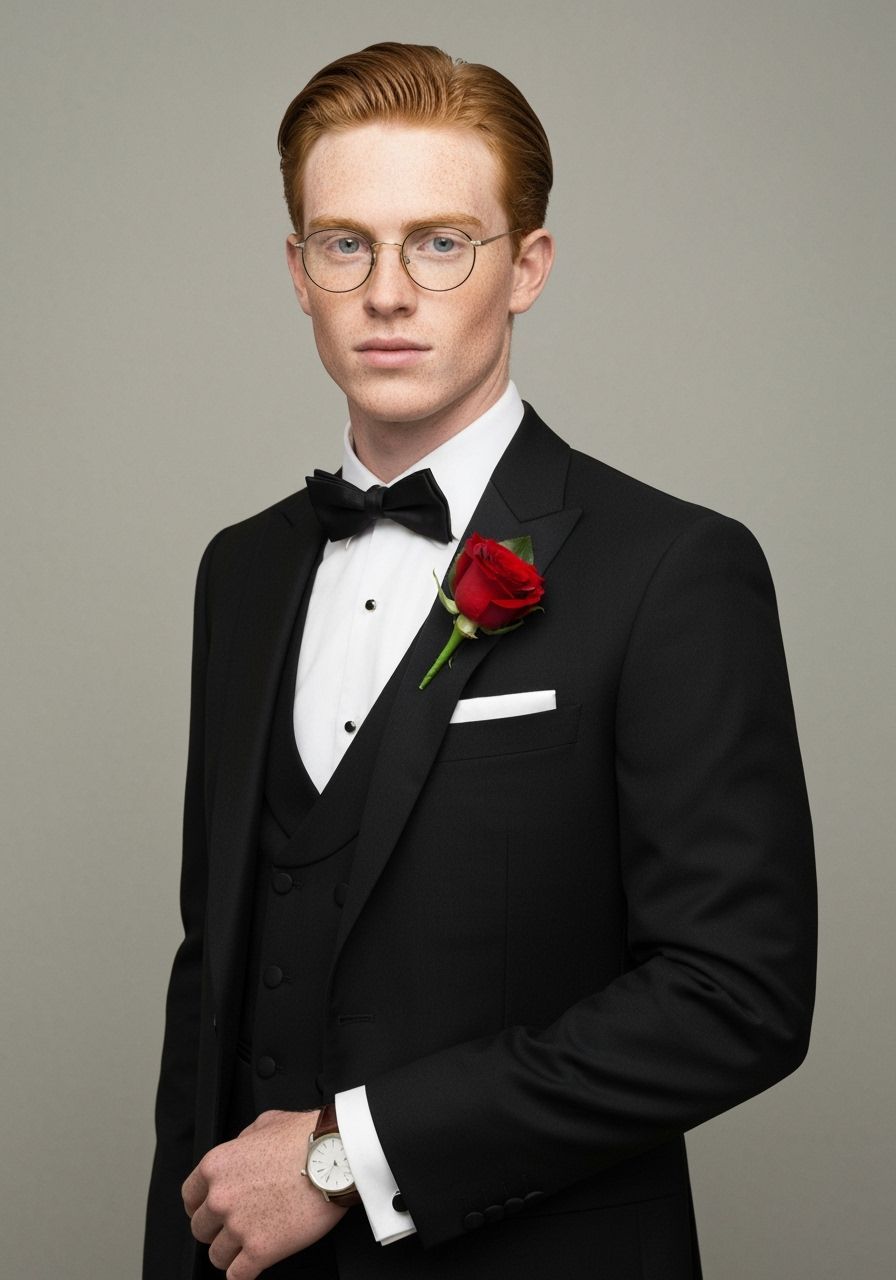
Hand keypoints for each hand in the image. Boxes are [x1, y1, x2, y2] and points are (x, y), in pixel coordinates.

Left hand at [182, 1109, 346, 1278]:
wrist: (337, 1156)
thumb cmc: (306, 1138)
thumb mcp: (265, 1123)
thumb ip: (243, 1140)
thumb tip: (241, 1150)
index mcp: (216, 1166)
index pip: (190, 1197)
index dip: (200, 1205)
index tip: (210, 1211)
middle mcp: (220, 1198)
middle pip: (200, 1229)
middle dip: (216, 1229)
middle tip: (235, 1226)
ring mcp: (238, 1227)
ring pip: (216, 1256)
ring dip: (232, 1252)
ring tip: (249, 1245)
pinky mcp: (260, 1251)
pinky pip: (237, 1276)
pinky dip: (244, 1273)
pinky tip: (253, 1264)